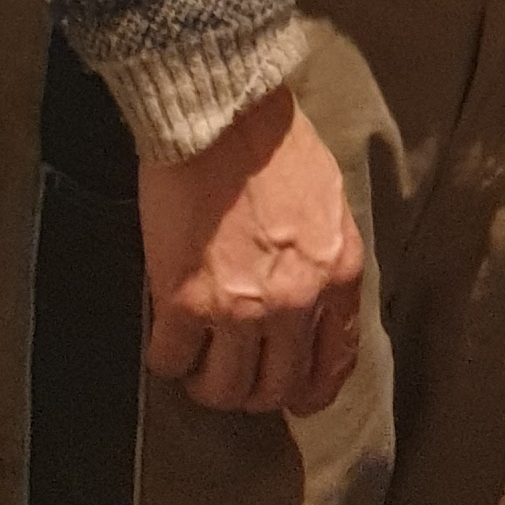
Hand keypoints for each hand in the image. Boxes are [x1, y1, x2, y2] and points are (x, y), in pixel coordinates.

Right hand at [137, 86, 364, 415]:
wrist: (219, 110)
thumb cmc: (271, 140)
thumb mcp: (328, 200)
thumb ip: (325, 259)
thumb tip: (311, 302)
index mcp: (338, 273)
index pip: (334, 363)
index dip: (310, 390)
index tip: (292, 394)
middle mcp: (296, 302)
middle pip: (276, 388)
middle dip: (253, 390)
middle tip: (233, 373)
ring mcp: (240, 309)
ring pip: (224, 390)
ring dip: (208, 384)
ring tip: (197, 364)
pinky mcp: (186, 302)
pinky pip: (172, 360)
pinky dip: (167, 359)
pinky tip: (166, 340)